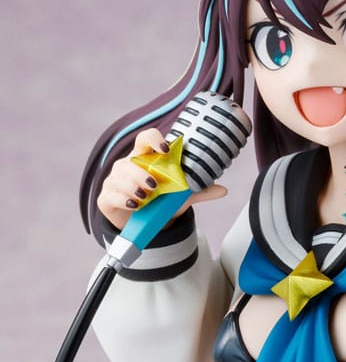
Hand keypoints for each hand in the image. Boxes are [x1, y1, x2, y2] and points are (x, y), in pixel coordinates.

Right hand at [97, 128, 226, 230]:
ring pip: (119, 177)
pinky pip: (111, 195)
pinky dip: (122, 199)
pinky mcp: (107, 198)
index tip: (165, 149)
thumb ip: (199, 191)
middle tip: (154, 186)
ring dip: (132, 186)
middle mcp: (128, 166)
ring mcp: (114, 181)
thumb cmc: (159, 202)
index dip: (154, 139)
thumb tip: (223, 189)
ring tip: (145, 197)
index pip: (145, 138)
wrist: (141, 223)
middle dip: (141, 173)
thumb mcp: (180, 197)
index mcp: (145, 158)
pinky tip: (134, 204)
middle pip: (130, 161)